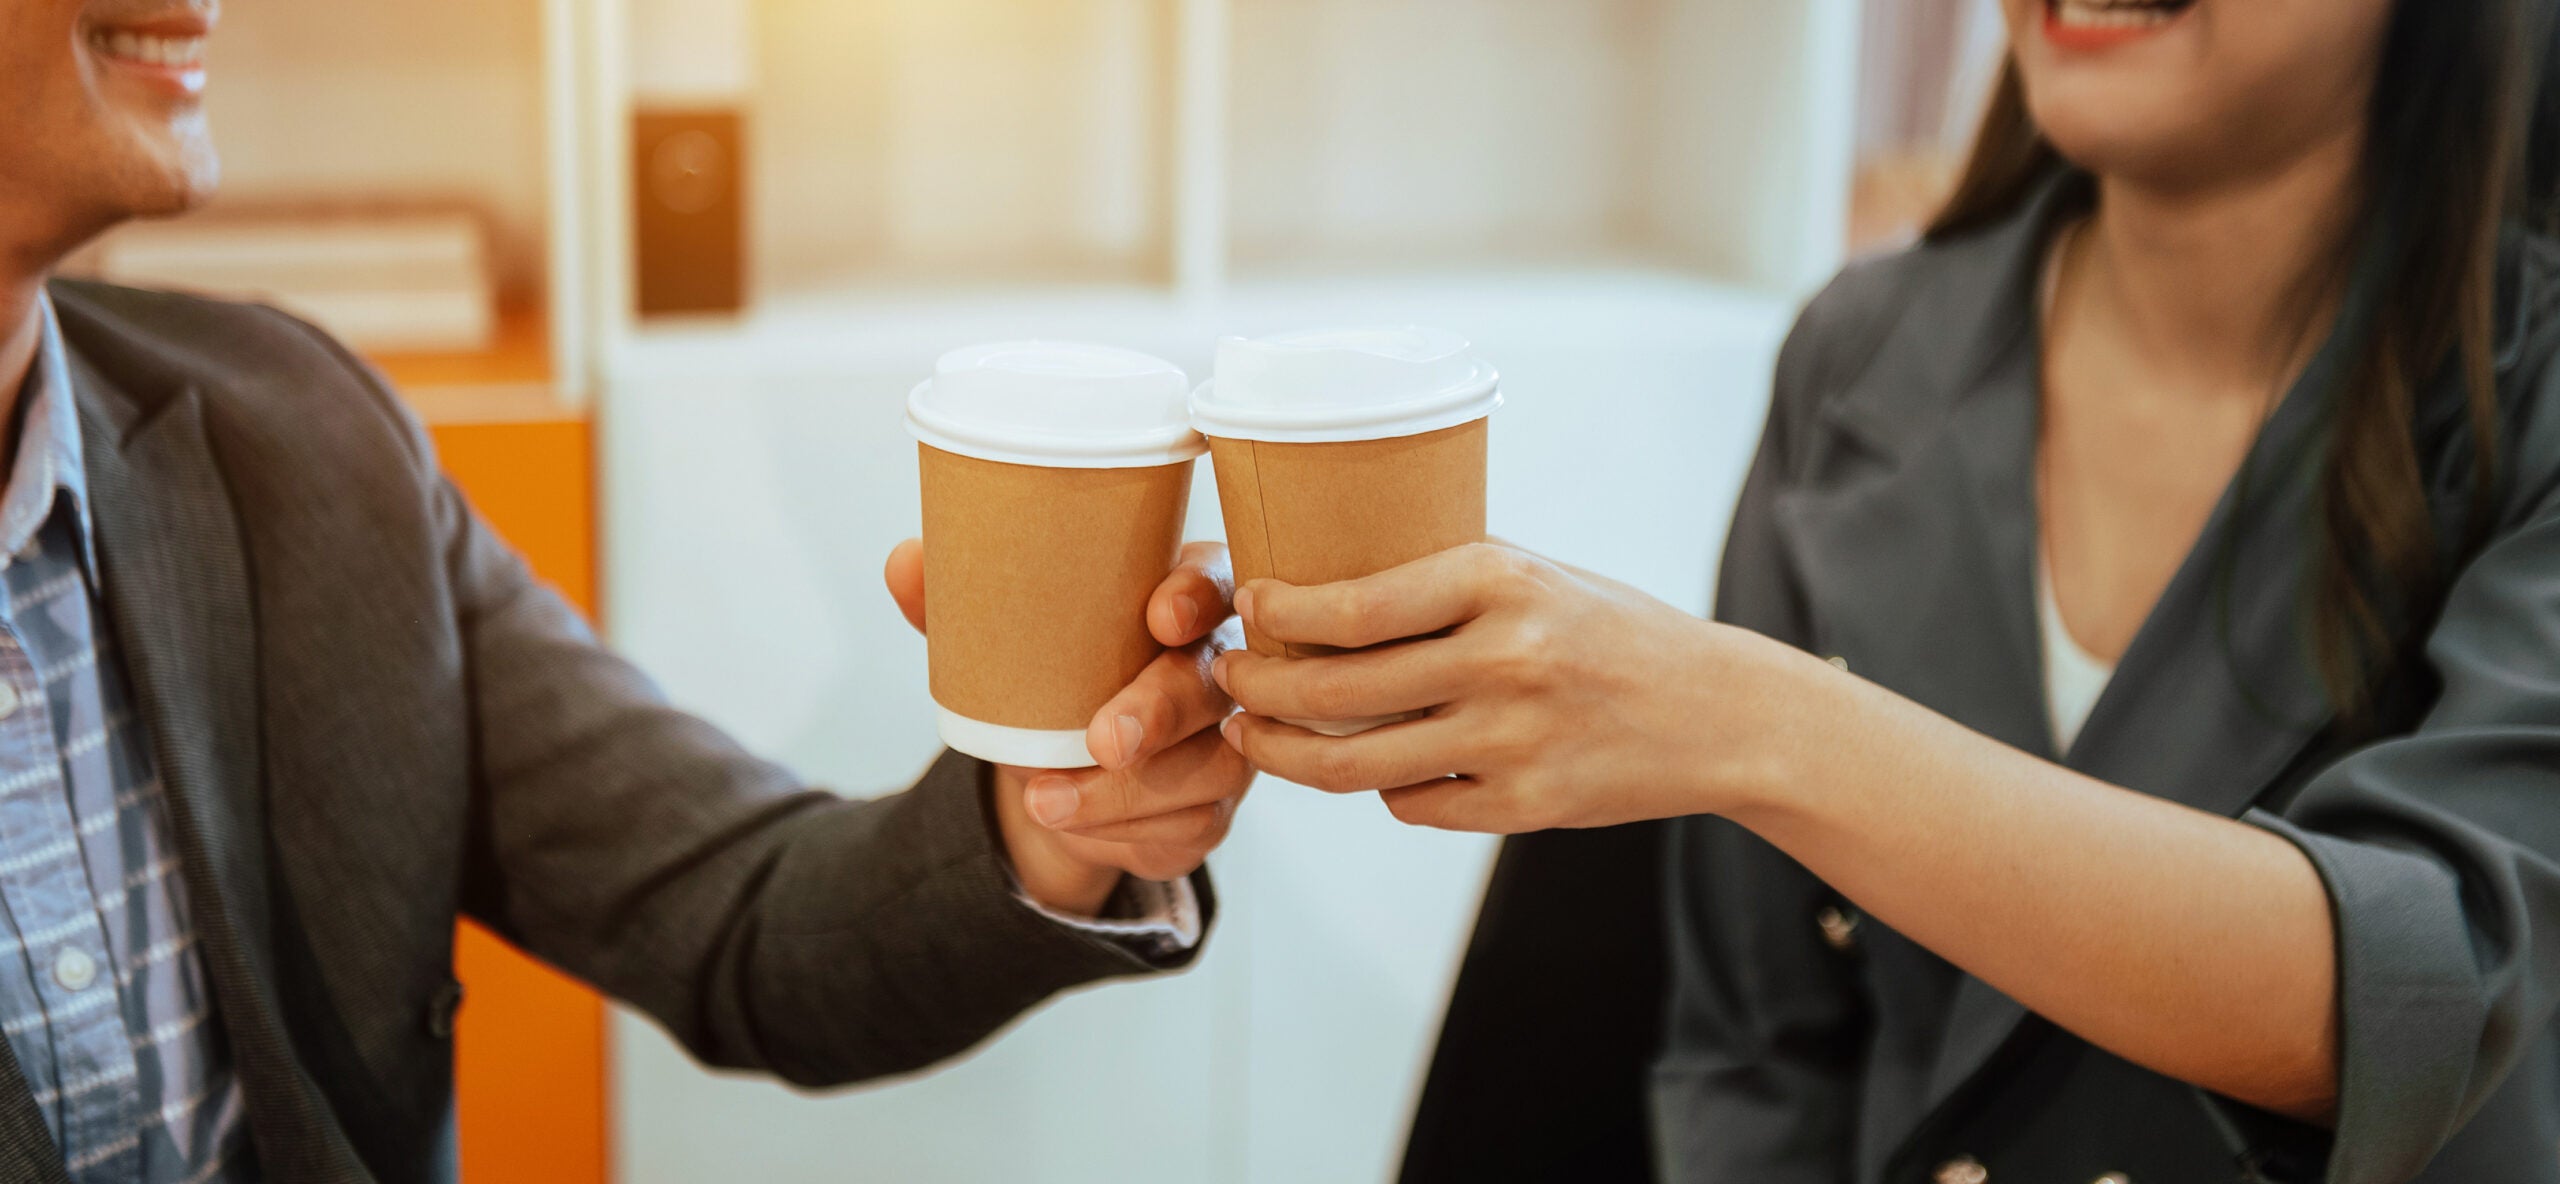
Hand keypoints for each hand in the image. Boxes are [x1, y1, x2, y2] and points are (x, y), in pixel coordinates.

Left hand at [887, 538, 1251, 915]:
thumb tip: (904, 562)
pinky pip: (1188, 827)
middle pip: (1210, 683)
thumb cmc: (1047, 678)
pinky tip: (1073, 826)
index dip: (1196, 597)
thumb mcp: (999, 641)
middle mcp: (1216, 669)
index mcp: (1178, 599)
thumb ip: (959, 603)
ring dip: (1123, 795)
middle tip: (1103, 742)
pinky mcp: (1212, 809)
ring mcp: (1223, 743)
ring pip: (1206, 769)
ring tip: (1044, 803)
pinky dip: (1123, 834)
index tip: (1159, 617)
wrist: (1049, 774)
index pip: (1213, 581)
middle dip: (1159, 711)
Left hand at [1213, 542, 1809, 832]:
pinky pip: (1410, 804)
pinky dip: (1379, 787)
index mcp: (1502, 581)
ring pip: (1355, 764)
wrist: (1716, 713)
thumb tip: (1310, 596)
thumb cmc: (1608, 630)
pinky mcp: (1523, 808)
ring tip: (1254, 737)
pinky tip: (1369, 766)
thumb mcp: (1533, 574)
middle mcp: (1505, 660)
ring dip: (1286, 754)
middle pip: (1336, 690)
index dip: (1279, 616)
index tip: (1244, 612)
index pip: (1354, 606)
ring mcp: (1513, 742)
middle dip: (1257, 689)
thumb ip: (1440, 584)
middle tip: (1226, 680)